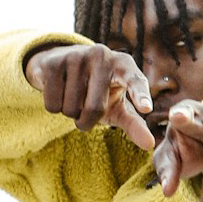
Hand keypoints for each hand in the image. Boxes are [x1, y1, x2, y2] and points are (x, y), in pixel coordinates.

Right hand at [24, 44, 154, 151]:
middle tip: (85, 111)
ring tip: (73, 97)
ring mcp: (76, 56)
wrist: (64, 65)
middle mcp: (102, 55)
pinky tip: (59, 91)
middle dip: (86, 121)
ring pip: (70, 108)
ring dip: (70, 113)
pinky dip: (54, 107)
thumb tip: (150, 145)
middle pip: (94, 109)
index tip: (146, 109)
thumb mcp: (118, 107)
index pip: (135, 81)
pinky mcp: (54, 62)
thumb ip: (134, 125)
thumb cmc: (99, 91)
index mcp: (124, 66)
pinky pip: (52, 104)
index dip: (140, 95)